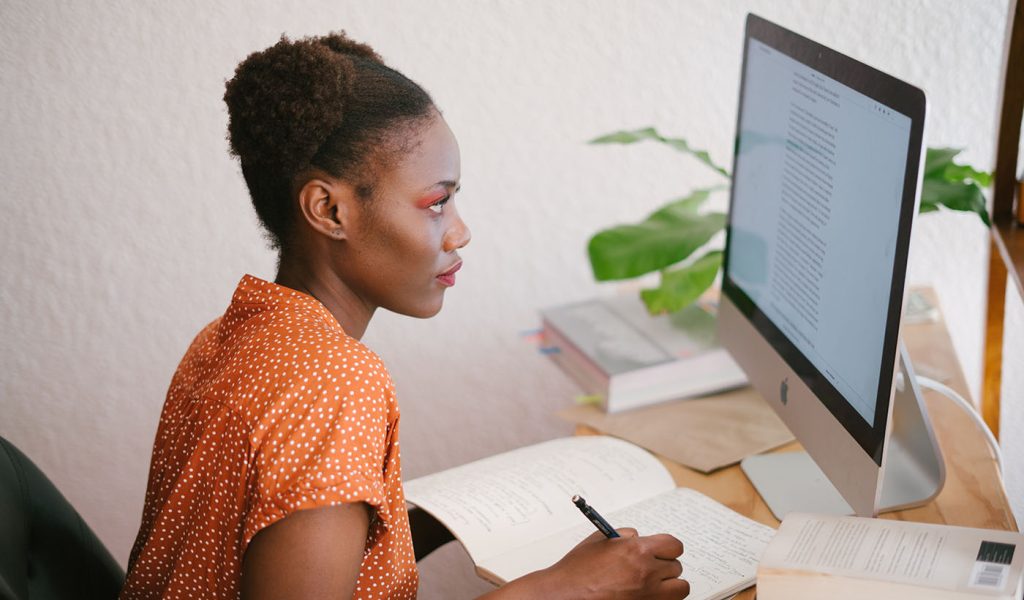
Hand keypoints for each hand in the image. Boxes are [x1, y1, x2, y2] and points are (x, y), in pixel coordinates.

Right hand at [501, 528, 688, 599]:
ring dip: (670, 585)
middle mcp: (647, 573)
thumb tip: (638, 537)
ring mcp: (648, 596)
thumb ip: (624, 536)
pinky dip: (662, 598)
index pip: (674, 545)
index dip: (668, 547)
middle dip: (665, 566)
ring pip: (680, 589)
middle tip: (651, 567)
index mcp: (637, 551)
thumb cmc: (577, 571)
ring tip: (654, 584)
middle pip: (677, 567)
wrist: (564, 595)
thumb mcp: (599, 540)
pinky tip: (647, 595)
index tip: (663, 550)